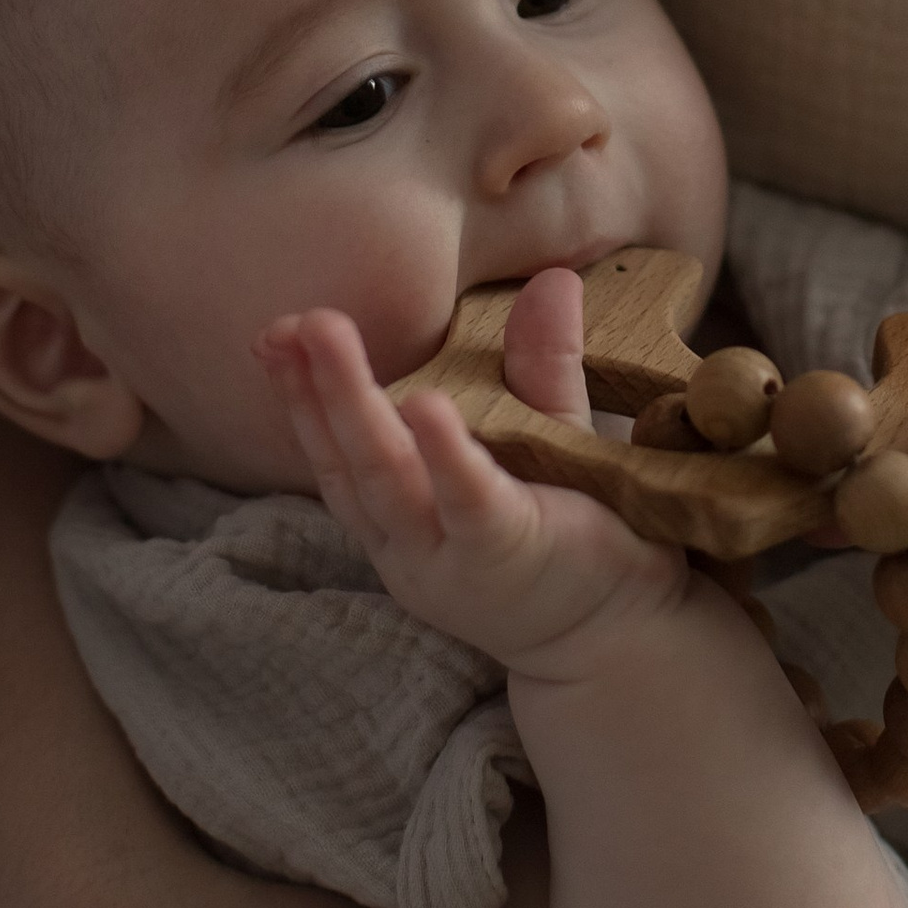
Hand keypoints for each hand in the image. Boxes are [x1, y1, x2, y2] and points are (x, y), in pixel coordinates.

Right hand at [260, 283, 680, 673]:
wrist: (630, 628)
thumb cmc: (577, 530)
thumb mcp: (546, 437)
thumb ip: (540, 365)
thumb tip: (554, 278)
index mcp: (403, 515)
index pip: (335, 455)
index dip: (301, 396)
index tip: (278, 335)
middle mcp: (410, 541)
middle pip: (348, 461)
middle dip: (312, 389)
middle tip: (287, 326)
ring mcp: (451, 555)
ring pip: (388, 479)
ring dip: (354, 408)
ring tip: (328, 341)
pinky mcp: (506, 553)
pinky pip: (468, 503)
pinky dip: (445, 456)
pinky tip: (424, 407)